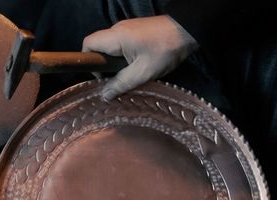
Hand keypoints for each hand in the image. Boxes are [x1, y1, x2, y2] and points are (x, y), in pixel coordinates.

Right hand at [82, 15, 197, 99]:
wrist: (188, 31)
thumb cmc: (165, 50)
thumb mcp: (143, 72)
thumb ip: (121, 84)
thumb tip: (104, 95)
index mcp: (115, 37)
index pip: (88, 44)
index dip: (88, 60)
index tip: (100, 75)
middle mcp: (117, 29)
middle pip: (98, 46)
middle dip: (104, 64)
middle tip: (117, 78)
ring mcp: (127, 28)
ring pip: (110, 46)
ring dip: (115, 61)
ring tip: (130, 73)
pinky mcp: (136, 30)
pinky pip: (121, 43)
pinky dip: (124, 55)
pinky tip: (138, 64)